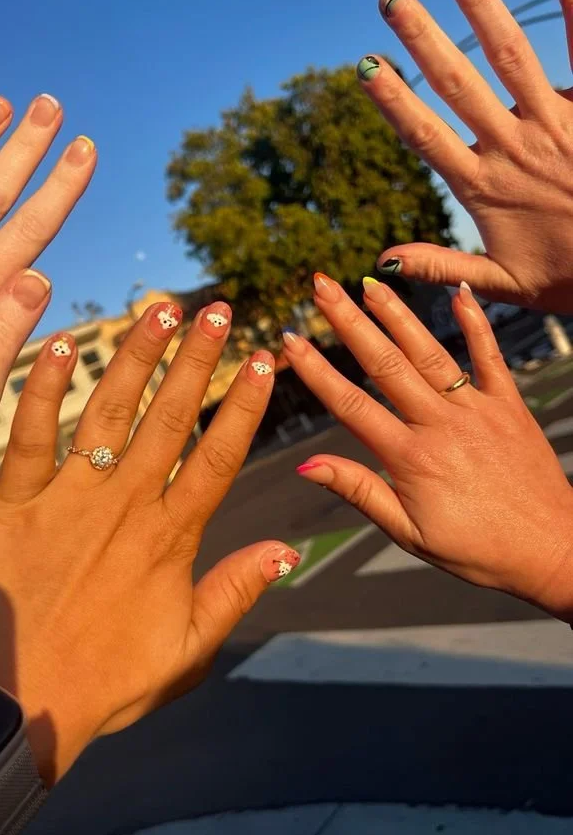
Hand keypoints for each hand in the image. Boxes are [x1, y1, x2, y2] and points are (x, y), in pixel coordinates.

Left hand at [0, 300, 296, 792]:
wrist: (13, 701)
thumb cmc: (104, 682)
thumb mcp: (188, 649)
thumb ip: (235, 592)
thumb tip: (287, 550)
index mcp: (170, 537)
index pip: (218, 456)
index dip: (244, 405)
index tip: (264, 360)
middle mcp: (125, 504)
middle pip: (171, 418)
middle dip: (199, 360)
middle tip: (219, 310)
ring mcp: (68, 497)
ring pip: (111, 411)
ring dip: (138, 357)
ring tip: (162, 310)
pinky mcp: (15, 500)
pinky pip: (30, 433)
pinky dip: (44, 387)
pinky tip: (61, 343)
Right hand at [282, 273, 572, 620]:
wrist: (554, 552)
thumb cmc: (479, 551)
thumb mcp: (410, 533)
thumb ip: (359, 491)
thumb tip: (306, 465)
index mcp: (412, 459)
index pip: (351, 405)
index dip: (316, 370)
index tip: (289, 340)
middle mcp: (442, 425)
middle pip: (385, 364)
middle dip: (348, 321)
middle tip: (321, 287)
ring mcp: (478, 410)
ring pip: (428, 352)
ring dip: (396, 314)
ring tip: (370, 282)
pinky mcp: (510, 405)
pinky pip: (490, 355)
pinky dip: (474, 322)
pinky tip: (456, 292)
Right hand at [359, 0, 572, 312]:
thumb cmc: (569, 278)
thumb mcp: (502, 283)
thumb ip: (443, 266)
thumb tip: (382, 261)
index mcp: (484, 187)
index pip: (426, 135)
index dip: (393, 100)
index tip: (366, 66)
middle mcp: (515, 148)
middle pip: (459, 84)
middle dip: (423, 37)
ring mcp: (557, 126)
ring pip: (512, 57)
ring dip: (481, 8)